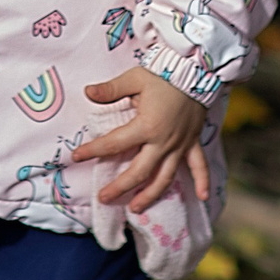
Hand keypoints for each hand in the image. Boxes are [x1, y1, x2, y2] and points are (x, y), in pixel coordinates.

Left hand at [69, 67, 213, 209]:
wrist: (195, 70)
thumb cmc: (162, 74)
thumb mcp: (133, 79)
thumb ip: (110, 89)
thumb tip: (87, 92)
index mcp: (146, 126)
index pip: (114, 143)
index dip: (93, 150)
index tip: (76, 156)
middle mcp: (163, 142)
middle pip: (139, 172)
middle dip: (120, 187)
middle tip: (104, 198)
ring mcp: (180, 145)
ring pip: (165, 177)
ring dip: (151, 195)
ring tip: (135, 209)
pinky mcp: (193, 143)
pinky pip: (199, 166)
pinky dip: (202, 181)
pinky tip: (202, 198)